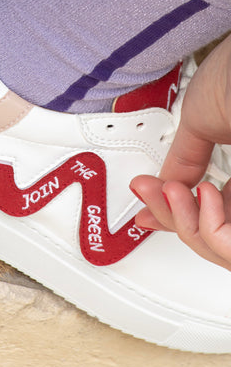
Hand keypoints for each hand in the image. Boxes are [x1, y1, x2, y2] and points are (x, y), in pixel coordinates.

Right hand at [130, 33, 230, 269]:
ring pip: (218, 247)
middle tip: (152, 197)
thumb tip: (162, 185)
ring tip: (174, 192)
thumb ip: (181, 161)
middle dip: (170, 219)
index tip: (147, 211)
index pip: (204, 211)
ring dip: (184, 224)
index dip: (172, 216)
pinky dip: (206, 230)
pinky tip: (203, 195)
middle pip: (207, 233)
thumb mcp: (198, 119)